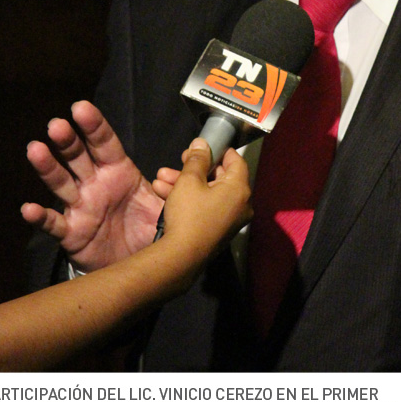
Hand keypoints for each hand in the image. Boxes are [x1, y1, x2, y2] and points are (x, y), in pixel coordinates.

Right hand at [21, 101, 163, 271]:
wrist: (139, 265)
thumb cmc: (149, 227)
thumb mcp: (167, 201)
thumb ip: (179, 179)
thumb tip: (199, 153)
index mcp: (119, 171)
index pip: (105, 143)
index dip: (94, 125)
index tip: (81, 108)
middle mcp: (96, 184)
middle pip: (78, 156)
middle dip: (68, 140)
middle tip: (58, 124)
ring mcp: (81, 206)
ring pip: (61, 183)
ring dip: (48, 167)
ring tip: (36, 149)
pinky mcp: (72, 232)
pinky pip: (54, 223)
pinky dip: (40, 216)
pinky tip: (29, 208)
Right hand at [158, 140, 251, 287]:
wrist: (180, 258)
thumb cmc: (189, 214)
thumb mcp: (189, 181)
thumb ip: (197, 159)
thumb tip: (202, 143)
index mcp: (240, 189)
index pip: (236, 160)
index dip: (219, 150)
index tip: (203, 145)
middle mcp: (240, 204)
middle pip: (219, 177)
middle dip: (194, 167)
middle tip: (180, 159)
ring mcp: (229, 219)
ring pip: (207, 192)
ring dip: (184, 183)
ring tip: (160, 177)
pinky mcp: (216, 230)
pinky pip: (204, 207)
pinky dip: (187, 199)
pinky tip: (162, 192)